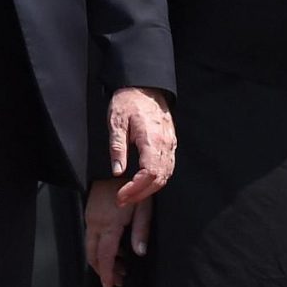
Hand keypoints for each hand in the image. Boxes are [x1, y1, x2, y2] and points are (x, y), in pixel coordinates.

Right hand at [85, 178, 151, 286]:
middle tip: (118, 280)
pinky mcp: (90, 213)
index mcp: (109, 225)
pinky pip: (91, 237)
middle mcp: (96, 224)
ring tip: (121, 267)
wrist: (112, 167)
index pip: (105, 257)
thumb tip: (139, 253)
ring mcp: (90, 218)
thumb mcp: (144, 206)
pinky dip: (100, 248)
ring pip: (90, 247)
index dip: (107, 275)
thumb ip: (141, 231)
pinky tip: (116, 249)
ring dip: (102, 260)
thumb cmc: (131, 184)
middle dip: (104, 272)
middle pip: (93, 256)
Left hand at [107, 87, 175, 204]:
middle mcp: (166, 143)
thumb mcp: (116, 122)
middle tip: (123, 200)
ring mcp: (171, 144)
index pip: (149, 173)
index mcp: (152, 138)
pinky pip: (168, 167)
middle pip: (159, 178)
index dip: (136, 189)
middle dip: (141, 194)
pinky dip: (157, 180)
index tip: (121, 196)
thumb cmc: (129, 101)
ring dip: (149, 190)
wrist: (145, 86)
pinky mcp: (171, 143)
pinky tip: (144, 184)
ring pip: (166, 175)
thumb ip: (117, 147)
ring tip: (131, 195)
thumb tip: (117, 171)